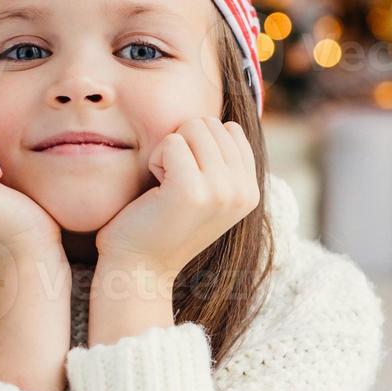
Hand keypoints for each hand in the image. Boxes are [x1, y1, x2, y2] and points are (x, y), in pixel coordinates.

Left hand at [94, 117, 258, 277]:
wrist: (140, 267)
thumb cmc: (164, 223)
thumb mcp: (208, 193)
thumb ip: (224, 162)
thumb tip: (226, 123)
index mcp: (251, 191)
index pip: (230, 129)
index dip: (199, 145)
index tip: (189, 179)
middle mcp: (243, 191)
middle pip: (210, 124)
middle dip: (184, 145)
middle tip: (173, 183)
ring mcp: (221, 191)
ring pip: (192, 128)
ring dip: (169, 151)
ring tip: (166, 185)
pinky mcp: (192, 189)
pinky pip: (171, 142)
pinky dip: (156, 160)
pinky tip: (156, 190)